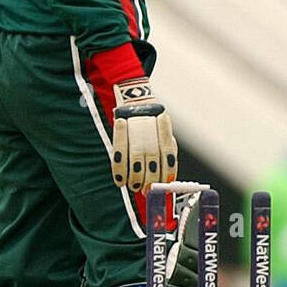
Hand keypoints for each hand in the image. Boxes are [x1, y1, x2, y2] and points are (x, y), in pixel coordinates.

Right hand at [110, 77, 176, 191]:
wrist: (131, 95)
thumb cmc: (148, 121)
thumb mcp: (161, 132)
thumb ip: (164, 152)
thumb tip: (166, 178)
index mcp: (164, 125)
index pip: (168, 152)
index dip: (166, 171)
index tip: (162, 186)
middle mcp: (150, 124)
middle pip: (152, 155)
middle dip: (149, 176)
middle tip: (146, 190)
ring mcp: (134, 123)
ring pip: (136, 154)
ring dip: (134, 174)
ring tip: (133, 187)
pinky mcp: (119, 125)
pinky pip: (118, 150)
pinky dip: (118, 168)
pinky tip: (119, 180)